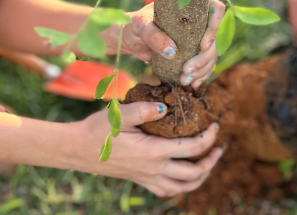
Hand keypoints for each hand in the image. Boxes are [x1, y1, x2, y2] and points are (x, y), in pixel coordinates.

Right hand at [79, 101, 223, 196]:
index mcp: (153, 151)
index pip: (191, 148)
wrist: (76, 149)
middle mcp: (153, 169)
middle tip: (219, 148)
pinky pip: (166, 191)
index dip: (209, 138)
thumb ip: (143, 109)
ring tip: (208, 164)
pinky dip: (180, 186)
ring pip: (182, 187)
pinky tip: (182, 176)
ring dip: (200, 177)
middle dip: (211, 161)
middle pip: (193, 173)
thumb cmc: (97, 129)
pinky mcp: (140, 180)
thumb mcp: (119, 114)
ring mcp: (147, 177)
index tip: (215, 126)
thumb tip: (165, 107)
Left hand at [122, 0, 224, 87]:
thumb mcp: (141, 25)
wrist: (131, 38)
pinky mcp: (193, 52)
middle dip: (205, 57)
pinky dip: (201, 75)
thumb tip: (172, 52)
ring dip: (203, 69)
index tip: (203, 46)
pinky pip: (206, 64)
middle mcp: (198, 20)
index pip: (214, 9)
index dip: (215, 27)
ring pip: (212, 53)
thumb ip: (154, 35)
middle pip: (215, 37)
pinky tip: (192, 84)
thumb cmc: (135, 24)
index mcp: (189, 5)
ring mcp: (197, 37)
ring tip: (185, 81)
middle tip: (187, 70)